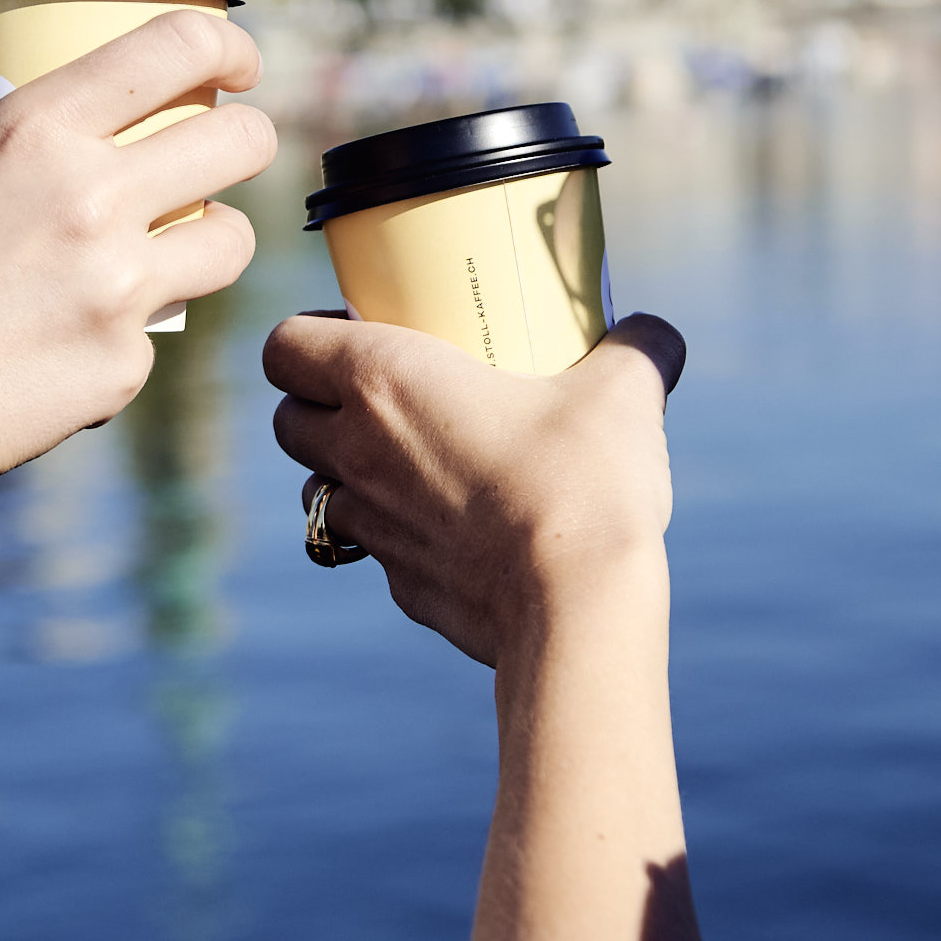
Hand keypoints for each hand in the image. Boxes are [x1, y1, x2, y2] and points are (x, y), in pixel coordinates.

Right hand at [0, 11, 274, 563]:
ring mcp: (119, 287)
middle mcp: (91, 198)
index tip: (233, 63)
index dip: (225, 46)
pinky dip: (127, 328)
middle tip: (223, 151)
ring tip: (173, 243)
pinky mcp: (126, 364)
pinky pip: (158, 328)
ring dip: (213, 234)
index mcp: (31, 133)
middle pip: (242, 142)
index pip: (175, 49)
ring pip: (233, 240)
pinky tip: (70, 337)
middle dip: (245, 137)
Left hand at [263, 312, 685, 667]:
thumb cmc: (582, 482)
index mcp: (383, 382)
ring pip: (316, 491)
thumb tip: (657, 333)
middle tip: (382, 392)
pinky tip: (451, 526)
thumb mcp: (623, 392)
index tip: (353, 330)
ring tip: (408, 461)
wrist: (576, 609)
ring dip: (345, 473)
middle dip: (317, 404)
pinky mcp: (399, 585)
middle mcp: (357, 452)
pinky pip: (372, 550)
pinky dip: (394, 534)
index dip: (305, 335)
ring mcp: (372, 526)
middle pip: (287, 420)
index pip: (283, 346)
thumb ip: (639, 347)